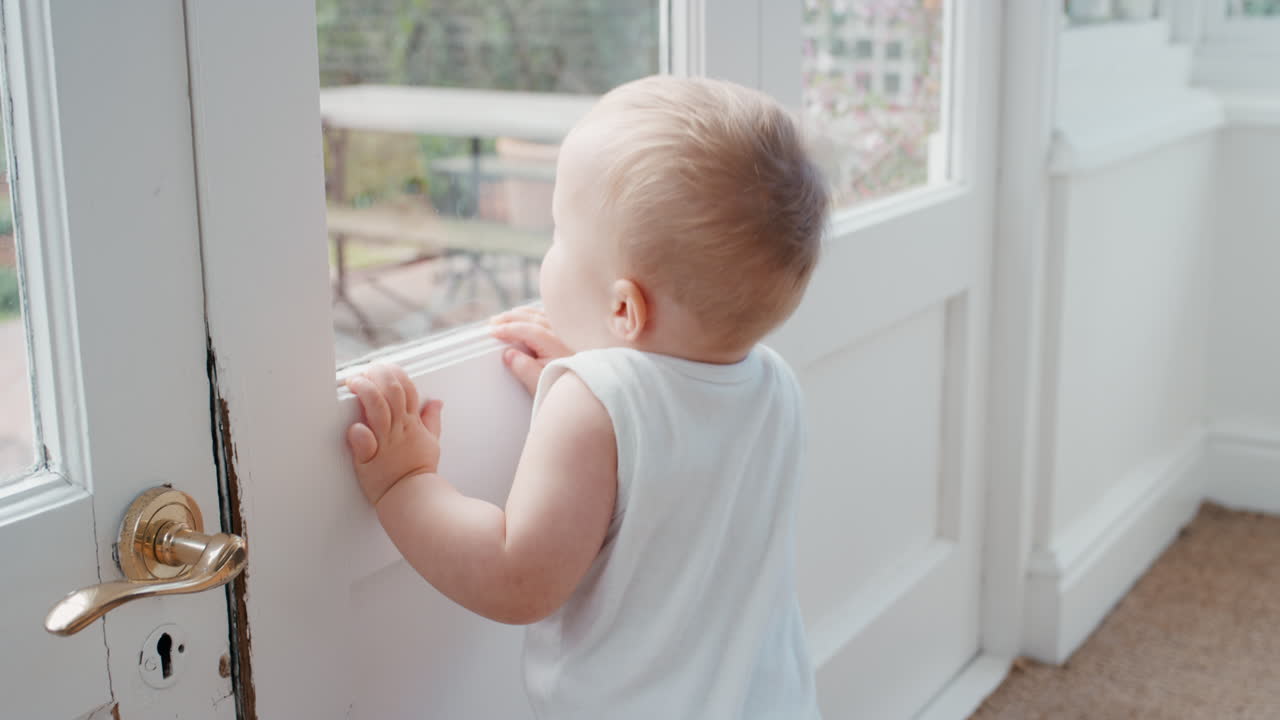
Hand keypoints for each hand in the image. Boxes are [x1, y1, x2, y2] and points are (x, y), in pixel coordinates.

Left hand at [345, 363, 442, 505]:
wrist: (414, 498)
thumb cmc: (419, 471)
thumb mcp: (432, 441)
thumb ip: (431, 419)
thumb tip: (436, 402)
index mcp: (411, 423)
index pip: (407, 388)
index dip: (395, 372)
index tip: (384, 366)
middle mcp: (398, 428)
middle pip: (392, 391)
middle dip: (379, 374)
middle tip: (367, 369)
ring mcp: (385, 442)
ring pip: (377, 408)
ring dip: (366, 390)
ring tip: (354, 382)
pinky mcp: (370, 460)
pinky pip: (364, 443)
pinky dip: (359, 433)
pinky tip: (353, 426)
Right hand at [489, 306, 571, 394]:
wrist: (590, 392)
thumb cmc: (564, 388)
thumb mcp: (540, 385)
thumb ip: (524, 369)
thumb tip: (509, 354)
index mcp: (556, 344)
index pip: (527, 330)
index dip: (508, 329)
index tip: (493, 331)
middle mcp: (564, 334)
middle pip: (534, 318)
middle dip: (511, 317)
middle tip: (494, 322)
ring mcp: (570, 334)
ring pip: (544, 315)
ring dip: (524, 314)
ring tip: (507, 317)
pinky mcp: (574, 336)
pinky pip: (553, 318)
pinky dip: (538, 315)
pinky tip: (531, 318)